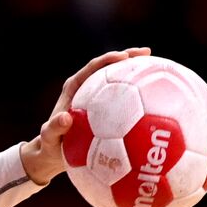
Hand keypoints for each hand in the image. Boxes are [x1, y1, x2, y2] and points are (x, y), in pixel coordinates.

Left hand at [20, 47, 151, 184]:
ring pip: (120, 81)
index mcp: (74, 89)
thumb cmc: (51, 144)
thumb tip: (65, 117)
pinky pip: (125, 100)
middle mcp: (87, 89)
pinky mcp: (106, 110)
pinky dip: (140, 96)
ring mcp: (98, 99)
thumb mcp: (49, 136)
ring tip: (157, 67)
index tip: (123, 56)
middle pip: (109, 68)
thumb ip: (54, 127)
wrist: (54, 153)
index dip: (108, 59)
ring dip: (136, 72)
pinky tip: (158, 99)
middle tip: (147, 52)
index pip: (92, 68)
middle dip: (127, 57)